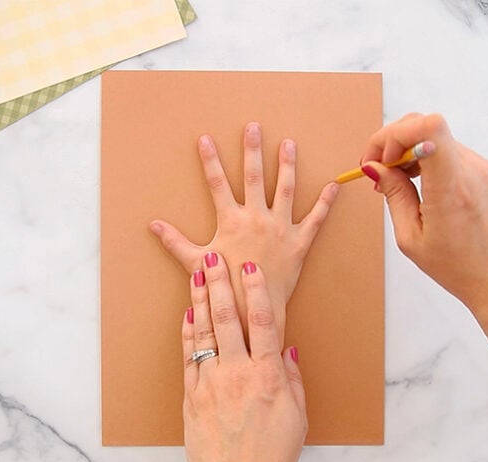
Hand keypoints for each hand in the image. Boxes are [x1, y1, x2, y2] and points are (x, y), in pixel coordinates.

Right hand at [151, 122, 338, 340]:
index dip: (209, 160)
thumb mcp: (195, 262)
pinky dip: (326, 202)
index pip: (217, 182)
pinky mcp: (299, 242)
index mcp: (231, 220)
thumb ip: (174, 241)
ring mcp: (280, 228)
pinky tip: (334, 184)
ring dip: (287, 165)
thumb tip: (153, 226)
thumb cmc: (224, 286)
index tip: (205, 139)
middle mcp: (257, 218)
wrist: (253, 308)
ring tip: (288, 144)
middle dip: (252, 150)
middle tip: (254, 127)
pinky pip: (316, 218)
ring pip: (285, 189)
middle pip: (254, 177)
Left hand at [182, 251, 305, 461]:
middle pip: (228, 320)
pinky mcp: (192, 395)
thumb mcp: (297, 418)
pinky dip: (188, 333)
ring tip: (197, 274)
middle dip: (220, 285)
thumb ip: (292, 380)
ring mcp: (211, 383)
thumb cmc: (271, 455)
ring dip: (201, 300)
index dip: (257, 292)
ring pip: (204, 332)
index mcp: (268, 377)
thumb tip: (287, 351)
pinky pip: (188, 356)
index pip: (263, 323)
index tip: (250, 270)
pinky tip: (188, 313)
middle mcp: (237, 373)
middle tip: (214, 258)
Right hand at [360, 113, 487, 318]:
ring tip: (393, 181)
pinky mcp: (484, 173)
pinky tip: (413, 183)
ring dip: (406, 151)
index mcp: (451, 188)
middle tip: (376, 169)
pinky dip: (423, 159)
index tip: (380, 160)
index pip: (429, 128)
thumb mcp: (411, 237)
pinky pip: (447, 151)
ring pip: (434, 137)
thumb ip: (394, 195)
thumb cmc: (460, 268)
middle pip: (426, 125)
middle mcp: (471, 171)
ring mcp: (481, 169)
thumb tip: (376, 168)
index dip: (395, 134)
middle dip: (392, 141)